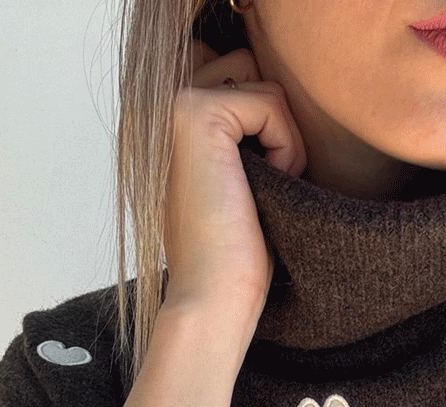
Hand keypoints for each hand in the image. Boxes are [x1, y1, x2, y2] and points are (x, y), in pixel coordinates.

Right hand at [162, 39, 307, 317]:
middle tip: (256, 186)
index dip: (264, 125)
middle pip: (252, 69)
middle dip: (274, 126)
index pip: (238, 75)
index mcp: (166, 119)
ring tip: (256, 189)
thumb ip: (242, 127)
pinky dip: (285, 150)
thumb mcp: (242, 179)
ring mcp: (170, 102)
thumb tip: (274, 92)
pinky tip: (260, 190)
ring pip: (265, 84)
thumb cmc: (234, 255)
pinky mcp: (193, 113)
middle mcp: (160, 103)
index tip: (248, 184)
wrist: (212, 299)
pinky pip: (272, 103)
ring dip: (281, 141)